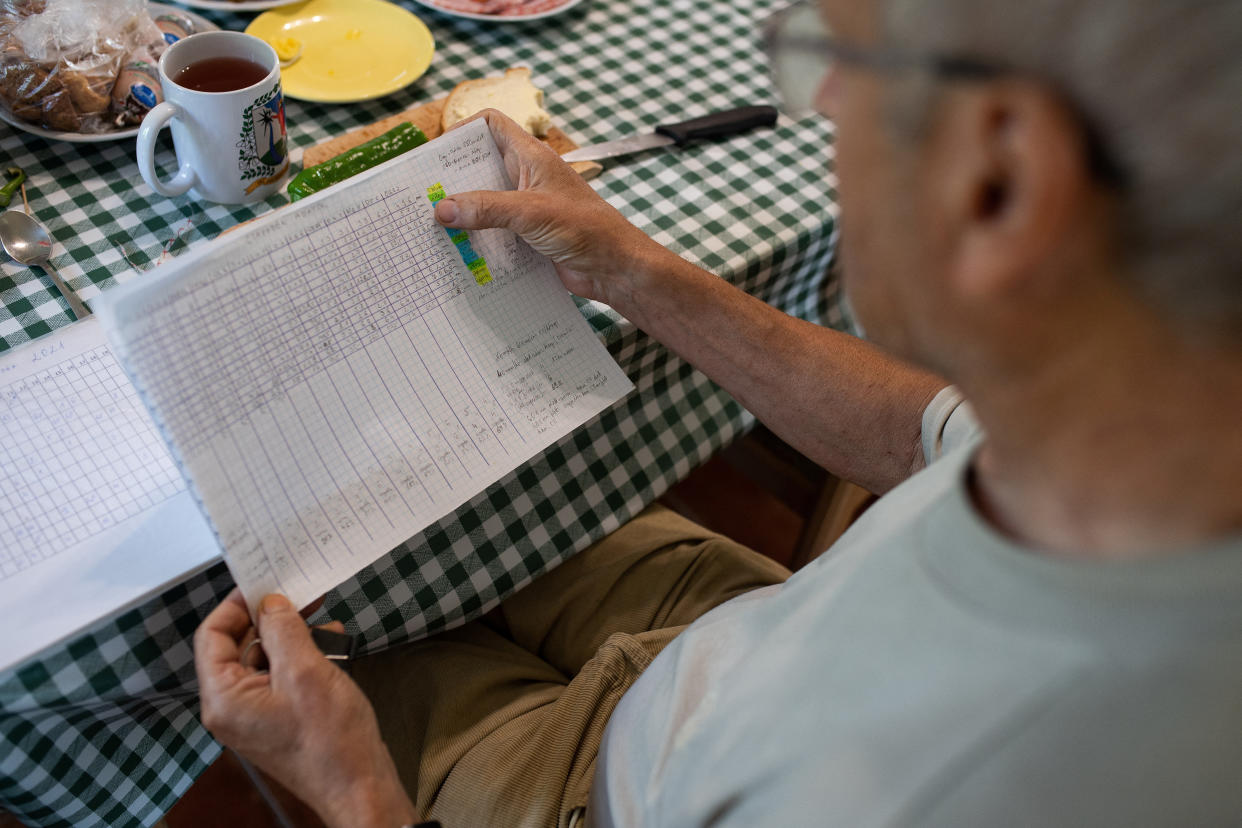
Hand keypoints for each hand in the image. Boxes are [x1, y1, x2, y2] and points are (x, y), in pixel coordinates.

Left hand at [194, 590, 415, 827]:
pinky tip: (330, 643)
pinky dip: (303, 656)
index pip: (212, 635)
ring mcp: (254, 714)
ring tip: (323, 621)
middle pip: (238, 645)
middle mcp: (231, 707)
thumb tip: (271, 603)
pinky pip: (281, 676)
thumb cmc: (331, 740)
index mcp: (224, 698)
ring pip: (264, 658)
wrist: (359, 785)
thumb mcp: (306, 671)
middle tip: (301, 596)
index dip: (236, 605)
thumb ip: (283, 630)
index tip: (265, 584)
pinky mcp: (277, 718)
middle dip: (271, 618)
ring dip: (292, 636)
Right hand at [433, 109, 679, 309]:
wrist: (616, 268)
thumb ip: (487, 208)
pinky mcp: (529, 239)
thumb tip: (442, 208)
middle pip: (481, 167)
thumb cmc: (587, 228)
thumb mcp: (531, 212)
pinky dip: (478, 242)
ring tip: (432, 228)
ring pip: (486, 205)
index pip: (491, 125)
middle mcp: (527, 180)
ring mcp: (528, 210)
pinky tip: (459, 254)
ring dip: (464, 216)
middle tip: (423, 195)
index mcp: (531, 158)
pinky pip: (496, 235)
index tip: (437, 153)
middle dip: (453, 180)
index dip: (463, 131)